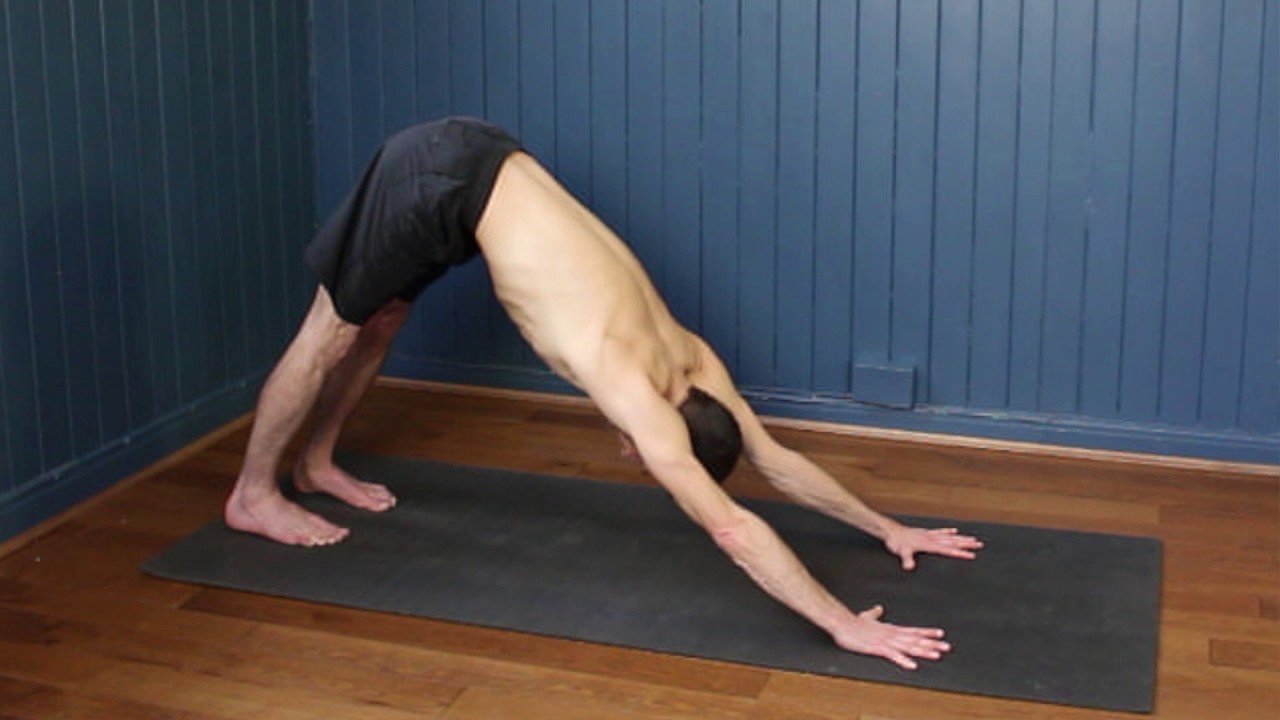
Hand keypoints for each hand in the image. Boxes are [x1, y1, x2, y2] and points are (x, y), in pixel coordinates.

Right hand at [832, 605, 949, 669]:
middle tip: (947, 647)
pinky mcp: (877, 648)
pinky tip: (912, 665)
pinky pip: (893, 655)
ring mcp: (886, 641)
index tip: (941, 634)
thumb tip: (880, 608)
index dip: (927, 633)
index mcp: (891, 629)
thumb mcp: (867, 617)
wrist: (842, 623)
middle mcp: (892, 634)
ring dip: (923, 651)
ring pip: (908, 647)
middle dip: (932, 644)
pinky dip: (903, 660)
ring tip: (936, 655)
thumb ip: (876, 613)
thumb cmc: (854, 622)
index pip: (913, 631)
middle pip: (915, 640)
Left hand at [884, 525, 982, 570]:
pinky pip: (939, 531)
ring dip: (961, 538)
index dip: (960, 553)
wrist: (891, 531)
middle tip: (980, 545)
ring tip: (973, 539)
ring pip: (949, 537)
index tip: (972, 555)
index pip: (947, 550)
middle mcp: (931, 539)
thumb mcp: (901, 551)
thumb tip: (909, 567)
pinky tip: (954, 530)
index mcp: (929, 544)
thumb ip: (907, 559)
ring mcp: (929, 535)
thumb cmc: (896, 541)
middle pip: (952, 542)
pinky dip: (947, 531)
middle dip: (966, 544)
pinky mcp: (925, 533)